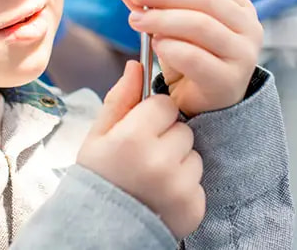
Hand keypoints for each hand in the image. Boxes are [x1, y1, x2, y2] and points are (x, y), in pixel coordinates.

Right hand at [77, 60, 204, 239]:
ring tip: (153, 177)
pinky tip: (163, 195)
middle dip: (166, 138)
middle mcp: (159, 162)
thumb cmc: (98, 178)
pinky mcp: (193, 207)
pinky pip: (198, 180)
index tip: (139, 131)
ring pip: (193, 153)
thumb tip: (136, 64)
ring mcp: (179, 187)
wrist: (100, 232)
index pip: (163, 104)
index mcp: (133, 139)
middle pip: (181, 128)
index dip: (151, 115)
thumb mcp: (98, 137)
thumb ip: (120, 99)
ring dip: (178, 161)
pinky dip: (185, 186)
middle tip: (144, 157)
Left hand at [118, 0, 261, 117]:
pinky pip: (195, 57)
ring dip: (162, 19)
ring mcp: (243, 55)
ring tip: (137, 21)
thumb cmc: (190, 60)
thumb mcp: (168, 26)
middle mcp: (248, 27)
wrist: (203, 106)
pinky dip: (170, 47)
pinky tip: (155, 45)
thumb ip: (149, 3)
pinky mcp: (230, 81)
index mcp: (238, 6)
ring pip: (200, 24)